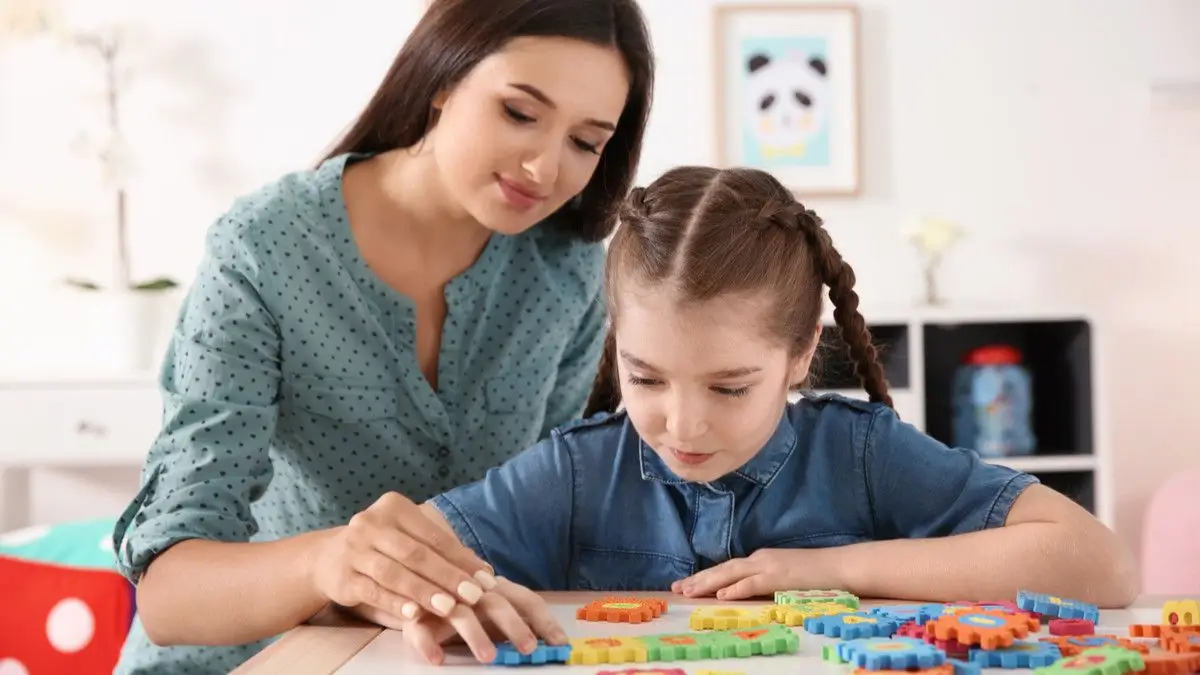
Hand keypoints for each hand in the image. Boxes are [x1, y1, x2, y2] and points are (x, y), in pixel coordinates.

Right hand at [311, 491, 496, 621]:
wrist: (328, 558)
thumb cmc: (381, 549)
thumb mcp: (408, 539)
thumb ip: (441, 552)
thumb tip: (484, 572)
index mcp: (394, 507)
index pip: (433, 535)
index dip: (461, 558)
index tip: (486, 579)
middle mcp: (371, 523)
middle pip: (416, 553)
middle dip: (448, 576)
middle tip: (473, 596)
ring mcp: (354, 549)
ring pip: (394, 573)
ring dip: (424, 591)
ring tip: (449, 607)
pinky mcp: (343, 577)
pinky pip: (373, 591)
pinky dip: (395, 603)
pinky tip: (414, 614)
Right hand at [402, 577, 567, 664]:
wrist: (415, 585)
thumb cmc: (464, 603)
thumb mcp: (493, 612)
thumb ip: (518, 622)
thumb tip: (555, 643)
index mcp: (497, 588)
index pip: (525, 600)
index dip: (544, 621)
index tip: (560, 643)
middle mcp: (473, 589)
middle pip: (496, 603)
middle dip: (514, 625)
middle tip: (529, 648)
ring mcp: (443, 599)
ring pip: (461, 614)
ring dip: (475, 635)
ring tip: (488, 658)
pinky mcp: (415, 615)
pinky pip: (420, 629)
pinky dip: (428, 644)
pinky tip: (438, 659)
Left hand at [670, 548, 841, 600]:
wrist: (840, 566)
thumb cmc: (816, 574)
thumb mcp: (784, 575)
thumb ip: (764, 580)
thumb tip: (744, 591)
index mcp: (761, 559)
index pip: (728, 567)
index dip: (705, 576)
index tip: (686, 584)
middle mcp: (760, 559)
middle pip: (723, 568)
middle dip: (699, 579)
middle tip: (677, 588)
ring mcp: (769, 566)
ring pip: (731, 573)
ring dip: (708, 583)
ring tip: (689, 591)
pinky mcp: (779, 577)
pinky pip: (752, 583)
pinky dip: (736, 589)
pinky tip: (721, 595)